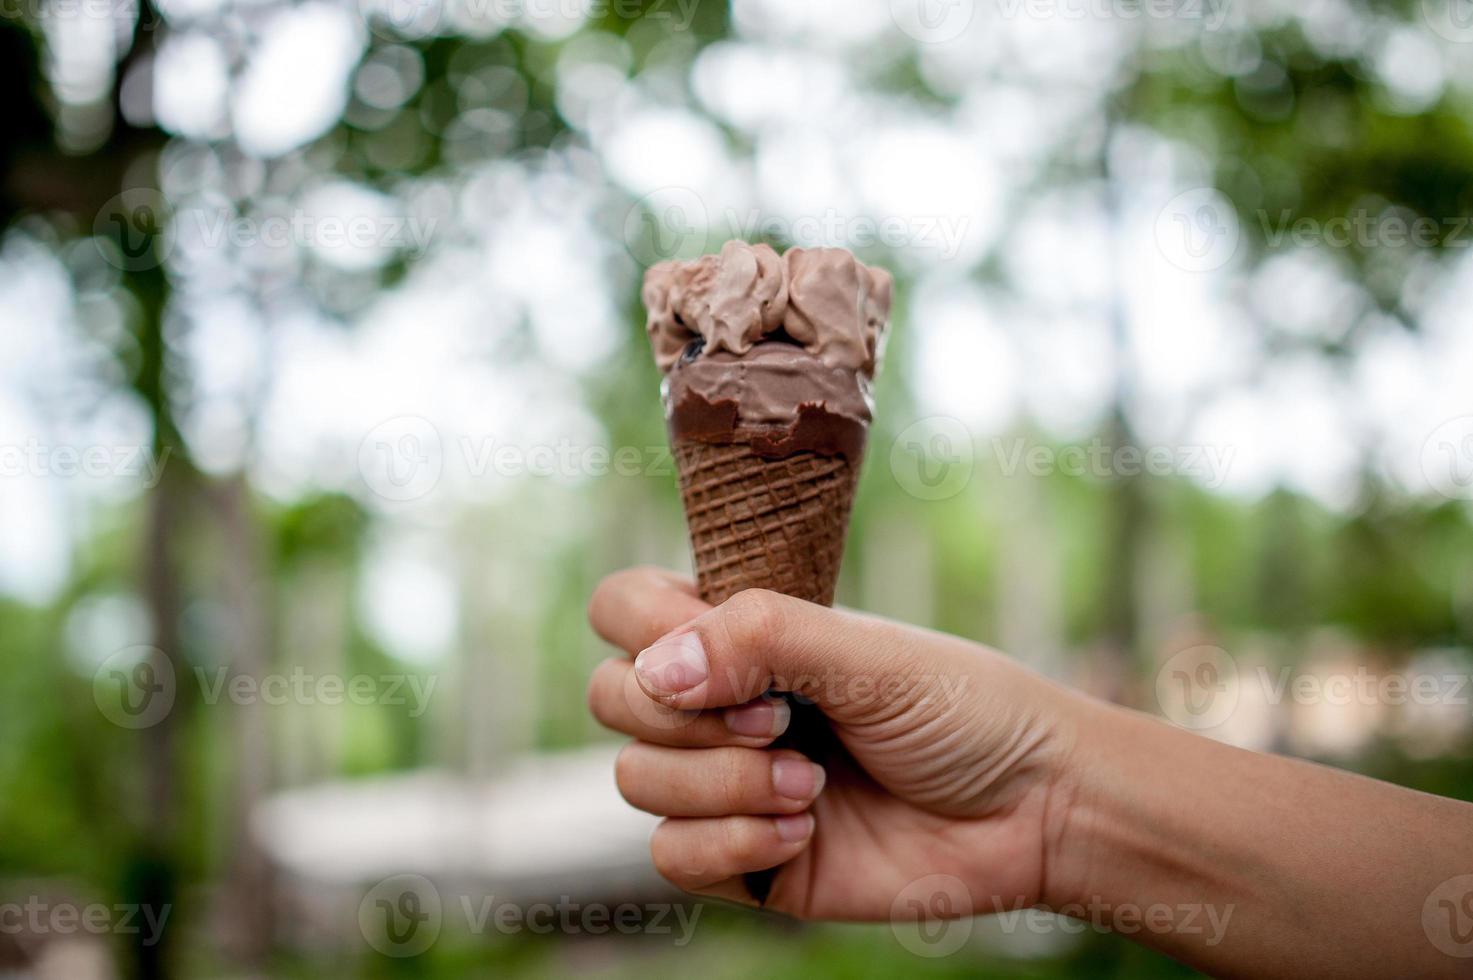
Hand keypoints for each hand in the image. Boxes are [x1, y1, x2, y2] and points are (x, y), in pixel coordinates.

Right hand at [586, 567, 1083, 918]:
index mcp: (743, 634)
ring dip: (722, 785)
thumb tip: (656, 670)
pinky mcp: (743, 861)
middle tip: (781, 722)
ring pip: (636, 781)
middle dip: (685, 718)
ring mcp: (727, 783)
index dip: (647, 631)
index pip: (625, 609)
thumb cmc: (962, 709)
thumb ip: (761, 637)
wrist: (1031, 810)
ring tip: (811, 784)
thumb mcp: (866, 651)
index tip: (730, 656)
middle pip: (612, 698)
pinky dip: (730, 843)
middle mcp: (722, 704)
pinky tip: (803, 831)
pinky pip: (670, 856)